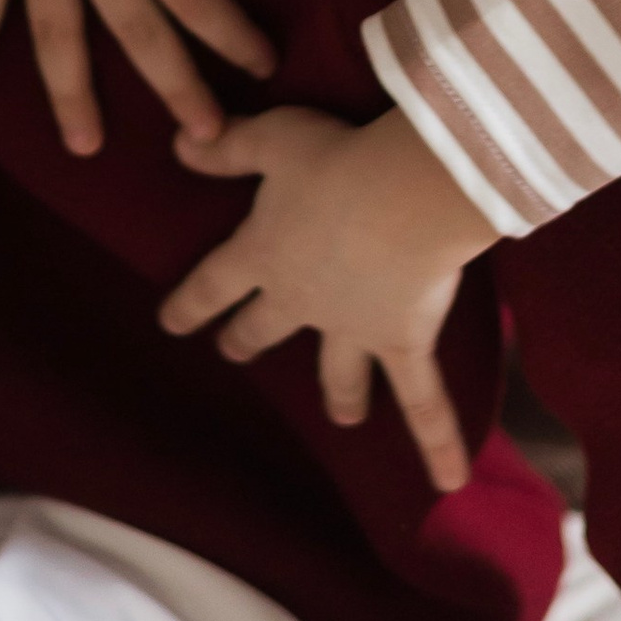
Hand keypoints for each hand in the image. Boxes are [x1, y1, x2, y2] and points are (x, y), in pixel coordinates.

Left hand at [157, 106, 495, 494]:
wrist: (403, 191)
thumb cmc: (336, 158)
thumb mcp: (272, 139)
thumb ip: (225, 148)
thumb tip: (179, 142)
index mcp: (262, 253)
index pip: (213, 284)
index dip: (190, 303)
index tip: (170, 323)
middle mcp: (301, 299)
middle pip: (265, 326)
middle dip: (247, 339)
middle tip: (236, 350)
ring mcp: (353, 328)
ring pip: (339, 370)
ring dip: (340, 393)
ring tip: (345, 416)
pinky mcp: (403, 341)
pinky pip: (423, 399)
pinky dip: (437, 440)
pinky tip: (449, 482)